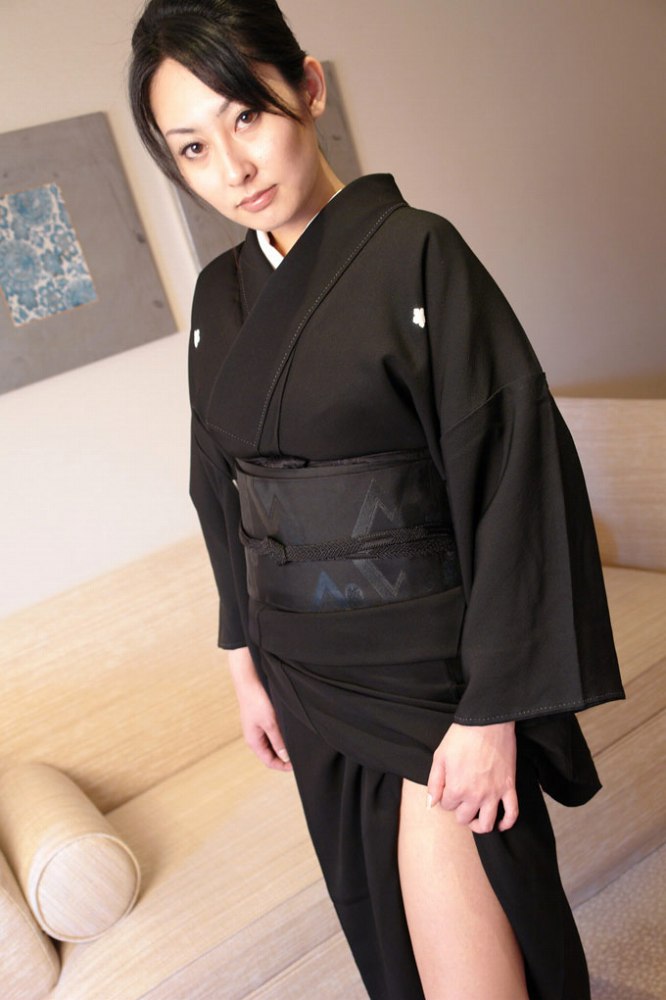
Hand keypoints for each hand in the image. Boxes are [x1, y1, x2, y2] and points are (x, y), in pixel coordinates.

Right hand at [227, 647, 291, 771]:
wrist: (248, 681)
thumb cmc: (257, 701)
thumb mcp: (271, 723)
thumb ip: (278, 741)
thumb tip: (286, 757)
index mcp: (254, 742)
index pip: (269, 762)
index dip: (283, 766)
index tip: (297, 765)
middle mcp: (254, 738)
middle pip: (270, 755)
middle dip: (284, 758)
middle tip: (300, 756)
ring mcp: (257, 729)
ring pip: (272, 744)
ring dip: (283, 747)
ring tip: (296, 745)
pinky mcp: (260, 721)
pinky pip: (271, 734)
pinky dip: (280, 737)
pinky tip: (289, 732)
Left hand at [426, 721, 518, 832]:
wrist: (487, 722)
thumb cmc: (461, 737)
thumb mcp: (440, 757)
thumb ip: (434, 783)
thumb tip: (431, 804)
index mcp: (456, 789)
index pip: (447, 806)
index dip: (445, 797)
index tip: (448, 787)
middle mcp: (475, 796)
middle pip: (464, 817)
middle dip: (459, 811)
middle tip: (460, 799)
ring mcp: (494, 793)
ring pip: (487, 823)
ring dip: (479, 826)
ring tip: (476, 819)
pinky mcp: (509, 787)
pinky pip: (512, 813)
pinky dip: (507, 823)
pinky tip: (500, 824)